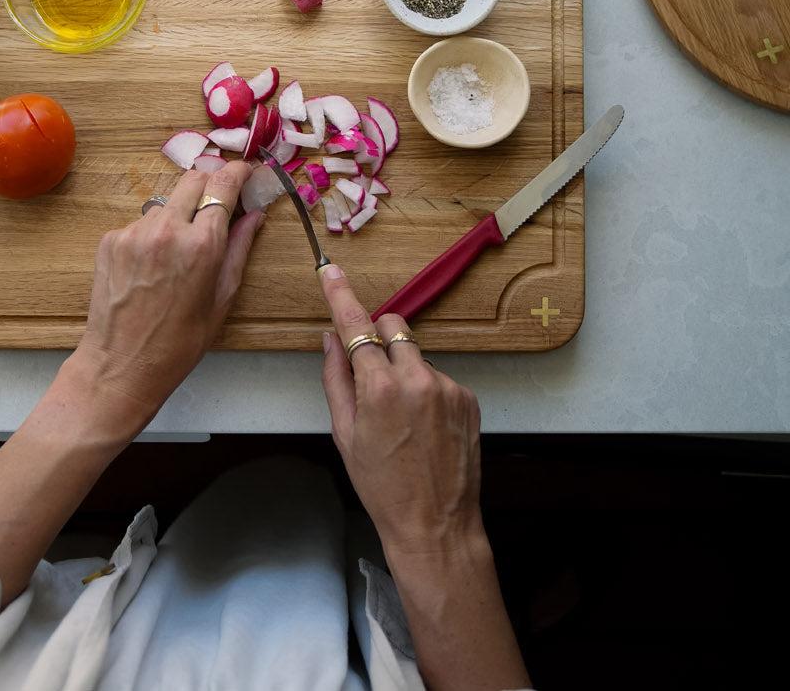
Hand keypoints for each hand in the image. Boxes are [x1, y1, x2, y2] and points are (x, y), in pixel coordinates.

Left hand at [71, 161, 264, 436]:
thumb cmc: (178, 343)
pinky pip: (140, 222)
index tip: (245, 171)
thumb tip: (255, 215)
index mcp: (201, 245)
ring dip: (179, 213)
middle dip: (210, 186)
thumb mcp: (221, 299)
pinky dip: (153, 233)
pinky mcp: (111, 239)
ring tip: (180, 250)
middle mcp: (167, 229)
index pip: (223, 185)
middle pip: (194, 180)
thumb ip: (239, 249)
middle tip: (218, 205)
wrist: (120, 366)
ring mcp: (134, 232)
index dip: (238, 172)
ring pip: (166, 202)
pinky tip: (153, 265)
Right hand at [319, 265, 529, 689]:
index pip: (356, 326)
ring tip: (403, 419)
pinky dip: (427, 391)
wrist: (436, 527)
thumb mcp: (344, 435)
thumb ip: (335, 380)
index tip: (331, 271)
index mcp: (379, 388)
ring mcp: (448, 387)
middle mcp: (417, 378)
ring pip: (416, 354)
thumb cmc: (381, 487)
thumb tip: (329, 340)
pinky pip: (438, 377)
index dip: (341, 296)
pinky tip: (425, 428)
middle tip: (371, 375)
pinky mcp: (469, 398)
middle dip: (378, 338)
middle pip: (393, 325)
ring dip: (404, 370)